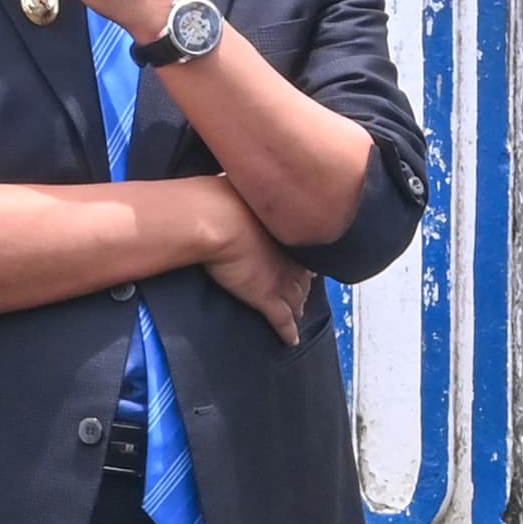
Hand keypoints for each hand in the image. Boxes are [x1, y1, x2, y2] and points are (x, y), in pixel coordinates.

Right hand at [197, 184, 314, 344]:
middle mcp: (288, 255)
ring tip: (300, 311)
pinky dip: (288, 332)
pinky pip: (282, 320)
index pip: (300, 248)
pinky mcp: (266, 298)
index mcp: (284, 230)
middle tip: (306, 288)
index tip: (304, 259)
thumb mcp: (240, 188)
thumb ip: (246, 191)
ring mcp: (280, 279)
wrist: (216, 219)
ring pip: (296, 298)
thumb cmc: (224, 197)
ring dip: (299, 305)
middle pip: (303, 275)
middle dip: (305, 283)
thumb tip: (238, 183)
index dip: (302, 256)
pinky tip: (291, 340)